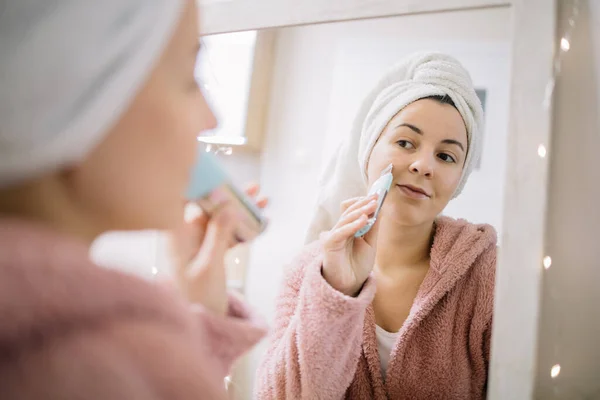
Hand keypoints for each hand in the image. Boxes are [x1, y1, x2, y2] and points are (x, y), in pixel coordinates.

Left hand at [169, 184, 267, 314]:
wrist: (201, 323)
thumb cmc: (197, 297)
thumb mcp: (209, 265)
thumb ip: (218, 235)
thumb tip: (228, 206)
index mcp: (177, 235)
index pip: (185, 200)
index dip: (201, 184)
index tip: (220, 173)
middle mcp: (186, 235)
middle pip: (209, 206)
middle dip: (231, 195)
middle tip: (254, 188)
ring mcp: (199, 242)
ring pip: (221, 218)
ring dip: (242, 210)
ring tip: (263, 201)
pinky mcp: (211, 250)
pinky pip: (228, 232)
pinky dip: (243, 227)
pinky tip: (261, 222)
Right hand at [321, 195, 379, 296]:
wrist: (350, 285)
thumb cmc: (357, 266)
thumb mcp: (370, 244)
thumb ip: (372, 228)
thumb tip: (379, 210)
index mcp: (348, 228)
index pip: (353, 209)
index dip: (363, 201)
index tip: (378, 195)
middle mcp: (340, 229)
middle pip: (349, 210)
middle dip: (364, 203)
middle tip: (377, 197)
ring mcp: (334, 235)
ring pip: (346, 218)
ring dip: (360, 210)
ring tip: (373, 205)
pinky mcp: (329, 243)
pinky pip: (340, 231)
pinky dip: (352, 225)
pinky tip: (364, 220)